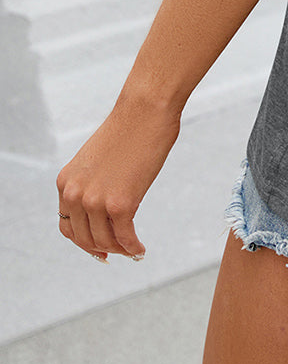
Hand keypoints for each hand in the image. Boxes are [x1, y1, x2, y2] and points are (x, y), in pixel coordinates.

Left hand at [56, 95, 180, 261]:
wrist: (146, 110)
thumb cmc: (128, 129)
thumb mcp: (95, 160)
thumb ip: (92, 184)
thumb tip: (102, 212)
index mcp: (65, 182)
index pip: (67, 225)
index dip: (83, 240)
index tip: (98, 247)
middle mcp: (75, 194)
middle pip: (84, 238)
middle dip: (102, 248)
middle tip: (117, 253)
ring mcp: (96, 201)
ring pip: (104, 241)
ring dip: (119, 250)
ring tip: (133, 250)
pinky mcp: (121, 204)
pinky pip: (125, 237)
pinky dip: (133, 247)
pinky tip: (140, 248)